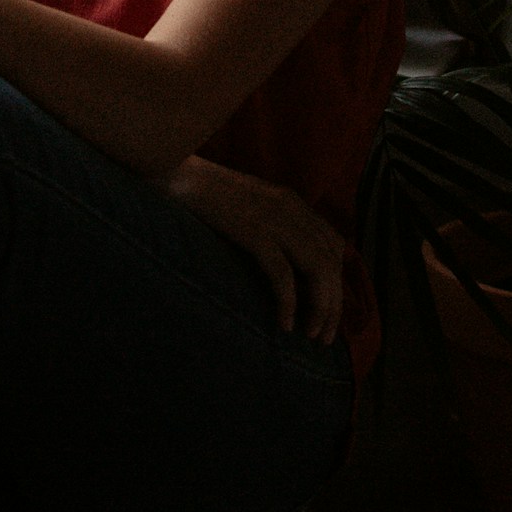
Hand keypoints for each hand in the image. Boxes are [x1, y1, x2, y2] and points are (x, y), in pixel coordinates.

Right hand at [166, 157, 347, 344]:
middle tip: (322, 338)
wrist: (175, 173)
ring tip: (310, 335)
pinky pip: (282, 272)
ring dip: (320, 308)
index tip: (326, 310)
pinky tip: (284, 323)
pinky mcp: (253, 230)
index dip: (337, 281)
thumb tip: (282, 264)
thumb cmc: (204, 196)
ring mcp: (274, 219)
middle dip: (333, 305)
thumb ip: (270, 224)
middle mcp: (291, 209)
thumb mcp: (249, 205)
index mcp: (292, 203)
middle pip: (331, 263)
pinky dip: (289, 301)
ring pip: (317, 269)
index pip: (334, 246)